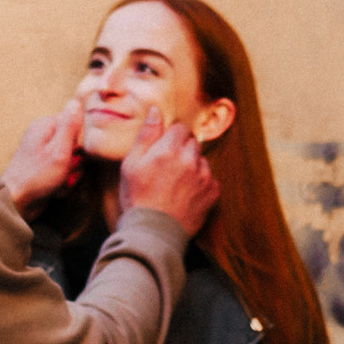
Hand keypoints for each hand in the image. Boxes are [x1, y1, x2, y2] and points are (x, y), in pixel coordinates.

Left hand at [1, 98, 84, 219]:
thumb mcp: (59, 150)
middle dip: (76, 162)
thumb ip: (69, 126)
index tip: (76, 153)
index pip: (76, 124)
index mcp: (46, 126)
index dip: (81, 141)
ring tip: (59, 181)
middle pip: (76, 144)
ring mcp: (44, 153)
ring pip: (73, 161)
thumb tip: (76, 102)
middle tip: (66, 170)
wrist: (16, 202)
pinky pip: (65, 173)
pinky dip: (63, 183)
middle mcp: (44, 137)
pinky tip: (55, 189)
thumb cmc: (36, 176)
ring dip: (70, 175)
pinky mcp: (45, 169)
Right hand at [118, 106, 219, 235]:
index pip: (180, 129)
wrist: (152, 233)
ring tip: (176, 184)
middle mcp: (190, 160)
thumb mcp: (130, 164)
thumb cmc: (136, 198)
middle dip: (182, 150)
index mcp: (169, 149)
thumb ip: (146, 135)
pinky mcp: (213, 193)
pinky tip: (186, 194)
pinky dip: (201, 184)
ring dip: (193, 166)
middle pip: (192, 143)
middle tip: (167, 168)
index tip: (162, 150)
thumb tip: (156, 110)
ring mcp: (204, 177)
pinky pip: (210, 179)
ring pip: (202, 160)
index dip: (170, 138)